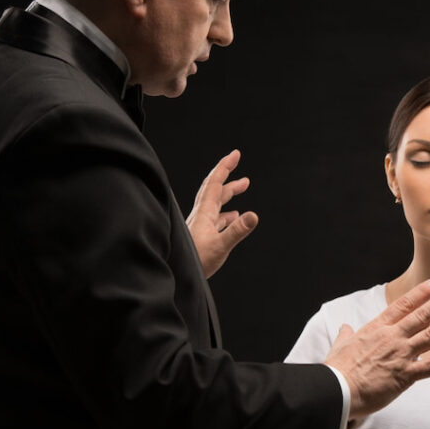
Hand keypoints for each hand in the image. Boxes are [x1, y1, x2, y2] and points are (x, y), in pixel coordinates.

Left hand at [185, 149, 258, 277]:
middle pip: (215, 190)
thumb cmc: (194, 262)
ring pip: (216, 204)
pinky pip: (216, 220)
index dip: (225, 167)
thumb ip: (237, 231)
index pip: (216, 184)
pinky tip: (232, 217)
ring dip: (229, 194)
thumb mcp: (220, 247)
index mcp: (204, 213)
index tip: (235, 154)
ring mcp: (200, 226)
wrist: (176, 275)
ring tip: (242, 188)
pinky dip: (226, 214)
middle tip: (239, 165)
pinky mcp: (202, 237)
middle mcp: (201, 216)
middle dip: (229, 176)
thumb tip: (254, 215)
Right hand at [324, 278, 429, 417]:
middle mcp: (392, 337)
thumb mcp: (339, 346)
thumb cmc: (336, 370)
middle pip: (423, 315)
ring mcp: (400, 354)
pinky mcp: (404, 375)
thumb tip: (345, 326)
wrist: (336, 390)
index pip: (403, 305)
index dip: (421, 293)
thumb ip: (345, 334)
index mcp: (377, 328)